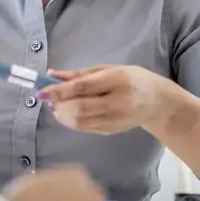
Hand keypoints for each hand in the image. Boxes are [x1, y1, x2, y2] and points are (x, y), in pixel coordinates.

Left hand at [39, 65, 170, 135]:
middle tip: (48, 98)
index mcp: (118, 80)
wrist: (158, 101)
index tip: (41, 91)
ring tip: (56, 106)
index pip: (84, 87)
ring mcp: (116, 120)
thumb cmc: (132, 79)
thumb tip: (51, 74)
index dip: (60, 91)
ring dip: (62, 115)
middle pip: (81, 108)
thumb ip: (80, 73)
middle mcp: (118, 102)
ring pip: (81, 122)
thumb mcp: (109, 68)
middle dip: (59, 105)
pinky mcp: (112, 131)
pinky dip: (71, 121)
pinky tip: (67, 113)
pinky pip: (85, 128)